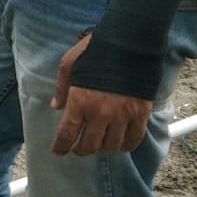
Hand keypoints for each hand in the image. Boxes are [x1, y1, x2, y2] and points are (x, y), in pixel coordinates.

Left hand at [50, 32, 152, 154]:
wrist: (129, 44)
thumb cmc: (95, 51)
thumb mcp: (69, 64)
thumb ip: (62, 87)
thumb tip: (56, 106)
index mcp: (80, 101)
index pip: (67, 133)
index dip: (61, 146)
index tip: (57, 152)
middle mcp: (100, 113)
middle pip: (89, 144)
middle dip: (80, 150)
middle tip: (77, 149)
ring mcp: (122, 116)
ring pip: (111, 145)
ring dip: (102, 149)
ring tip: (98, 145)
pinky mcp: (141, 114)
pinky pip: (133, 139)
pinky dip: (125, 146)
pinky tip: (119, 145)